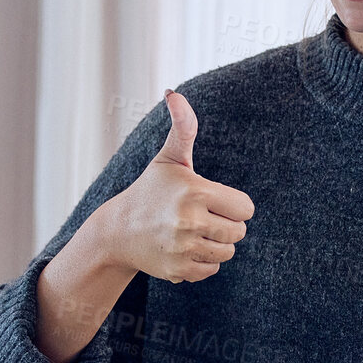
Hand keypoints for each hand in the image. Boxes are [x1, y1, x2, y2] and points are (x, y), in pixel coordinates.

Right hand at [100, 90, 254, 283]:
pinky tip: (184, 248)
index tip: (213, 200)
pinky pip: (211, 269)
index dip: (233, 204)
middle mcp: (189, 221)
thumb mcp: (169, 159)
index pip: (245, 208)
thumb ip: (183, 127)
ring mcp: (183, 248)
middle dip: (226, 224)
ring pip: (227, 252)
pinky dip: (202, 261)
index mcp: (194, 191)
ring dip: (215, 243)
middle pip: (239, 232)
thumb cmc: (150, 191)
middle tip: (202, 217)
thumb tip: (174, 93)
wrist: (117, 231)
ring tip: (193, 232)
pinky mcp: (178, 270)